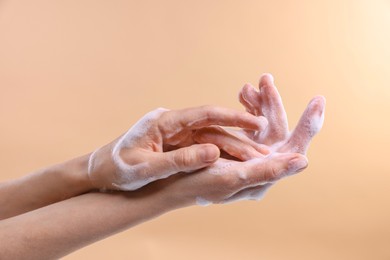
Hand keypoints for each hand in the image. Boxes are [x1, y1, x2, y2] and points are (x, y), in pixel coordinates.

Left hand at [87, 106, 264, 190]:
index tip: (256, 123)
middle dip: (239, 137)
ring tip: (256, 159)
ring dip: (233, 147)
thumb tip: (213, 151)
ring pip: (211, 137)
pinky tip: (236, 162)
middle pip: (213, 126)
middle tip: (264, 149)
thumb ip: (179, 160)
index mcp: (165, 121)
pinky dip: (220, 154)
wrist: (102, 171)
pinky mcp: (178, 144)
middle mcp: (174, 123)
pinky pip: (204, 147)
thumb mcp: (146, 168)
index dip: (233, 117)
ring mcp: (177, 134)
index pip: (205, 114)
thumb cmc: (119, 168)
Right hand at [191, 74, 325, 201]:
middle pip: (276, 129)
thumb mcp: (234, 178)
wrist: (171, 183)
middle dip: (270, 103)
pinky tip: (242, 95)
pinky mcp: (237, 145)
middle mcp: (262, 163)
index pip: (295, 147)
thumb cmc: (200, 184)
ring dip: (257, 103)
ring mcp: (250, 153)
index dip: (309, 124)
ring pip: (262, 122)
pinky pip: (248, 123)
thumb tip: (302, 161)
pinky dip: (246, 108)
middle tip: (263, 80)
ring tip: (246, 87)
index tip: (318, 99)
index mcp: (266, 173)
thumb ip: (268, 171)